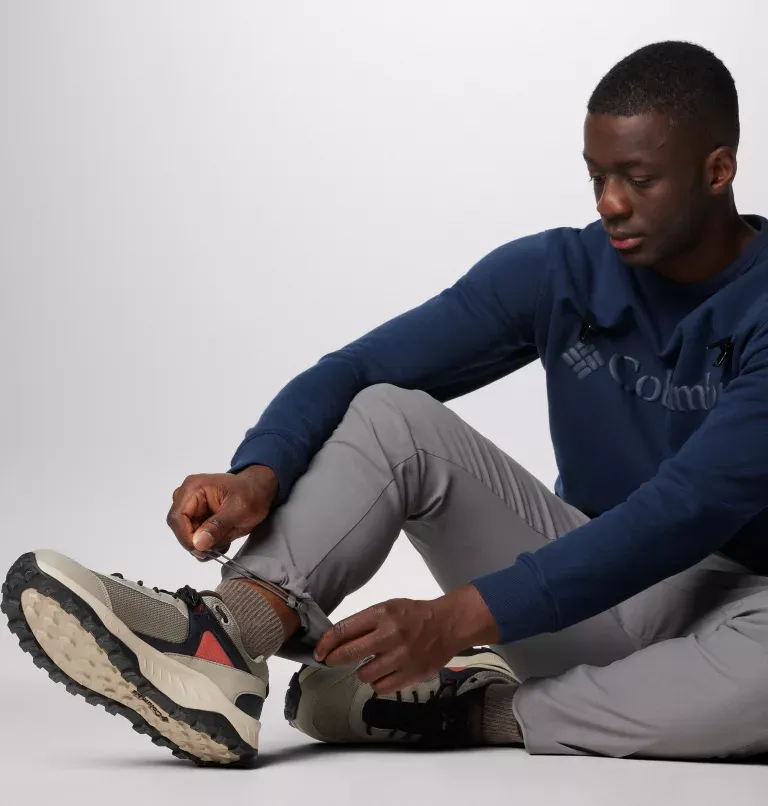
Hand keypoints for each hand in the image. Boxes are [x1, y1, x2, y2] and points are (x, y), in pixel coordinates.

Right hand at [166, 465, 278, 559]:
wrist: (260, 491)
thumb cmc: (251, 494)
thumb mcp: (238, 509)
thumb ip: (218, 526)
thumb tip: (198, 543)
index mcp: (193, 488)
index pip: (177, 518)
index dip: (186, 537)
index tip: (202, 550)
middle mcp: (187, 497)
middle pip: (180, 529)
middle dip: (199, 542)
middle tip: (218, 547)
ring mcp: (192, 509)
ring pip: (188, 536)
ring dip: (206, 544)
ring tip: (226, 538)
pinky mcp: (198, 519)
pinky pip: (197, 538)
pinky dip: (210, 544)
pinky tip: (224, 538)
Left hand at [313, 585, 499, 693]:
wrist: (447, 625)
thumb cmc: (413, 615)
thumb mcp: (388, 608)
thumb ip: (364, 623)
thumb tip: (336, 642)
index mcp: (382, 613)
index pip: (344, 629)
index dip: (327, 643)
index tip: (319, 652)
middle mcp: (390, 635)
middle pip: (349, 654)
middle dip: (335, 659)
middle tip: (332, 661)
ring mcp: (401, 657)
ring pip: (364, 674)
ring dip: (362, 671)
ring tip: (371, 663)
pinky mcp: (411, 675)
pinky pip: (381, 687)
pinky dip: (379, 682)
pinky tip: (384, 672)